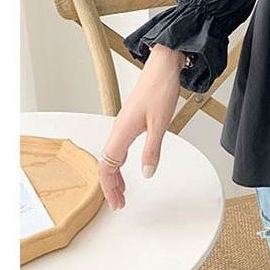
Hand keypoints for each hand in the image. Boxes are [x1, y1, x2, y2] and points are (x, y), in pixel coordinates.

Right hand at [98, 44, 183, 210]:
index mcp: (121, 132)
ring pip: (112, 155)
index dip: (110, 188)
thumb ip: (152, 150)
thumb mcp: (160, 124)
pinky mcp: (130, 119)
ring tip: (124, 190)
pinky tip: (130, 164)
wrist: (163, 65)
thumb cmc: (161, 89)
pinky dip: (122, 161)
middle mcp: (118, 129)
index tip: (117, 204)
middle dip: (111, 186)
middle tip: (119, 203)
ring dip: (116, 174)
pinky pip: (120, 146)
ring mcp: (123, 124)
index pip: (107, 167)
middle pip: (106, 164)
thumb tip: (146, 173)